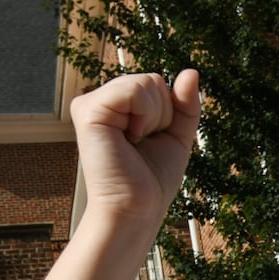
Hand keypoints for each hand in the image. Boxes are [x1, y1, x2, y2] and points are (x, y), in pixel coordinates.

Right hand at [70, 69, 200, 227]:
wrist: (137, 208)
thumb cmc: (153, 179)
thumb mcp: (177, 136)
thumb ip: (184, 104)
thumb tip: (191, 71)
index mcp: (118, 105)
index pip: (158, 84)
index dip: (168, 114)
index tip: (152, 141)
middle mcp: (101, 100)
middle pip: (153, 80)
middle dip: (162, 115)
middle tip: (142, 145)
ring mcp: (91, 103)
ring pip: (146, 82)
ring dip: (154, 118)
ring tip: (134, 143)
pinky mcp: (87, 109)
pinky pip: (134, 89)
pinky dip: (144, 116)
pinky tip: (129, 138)